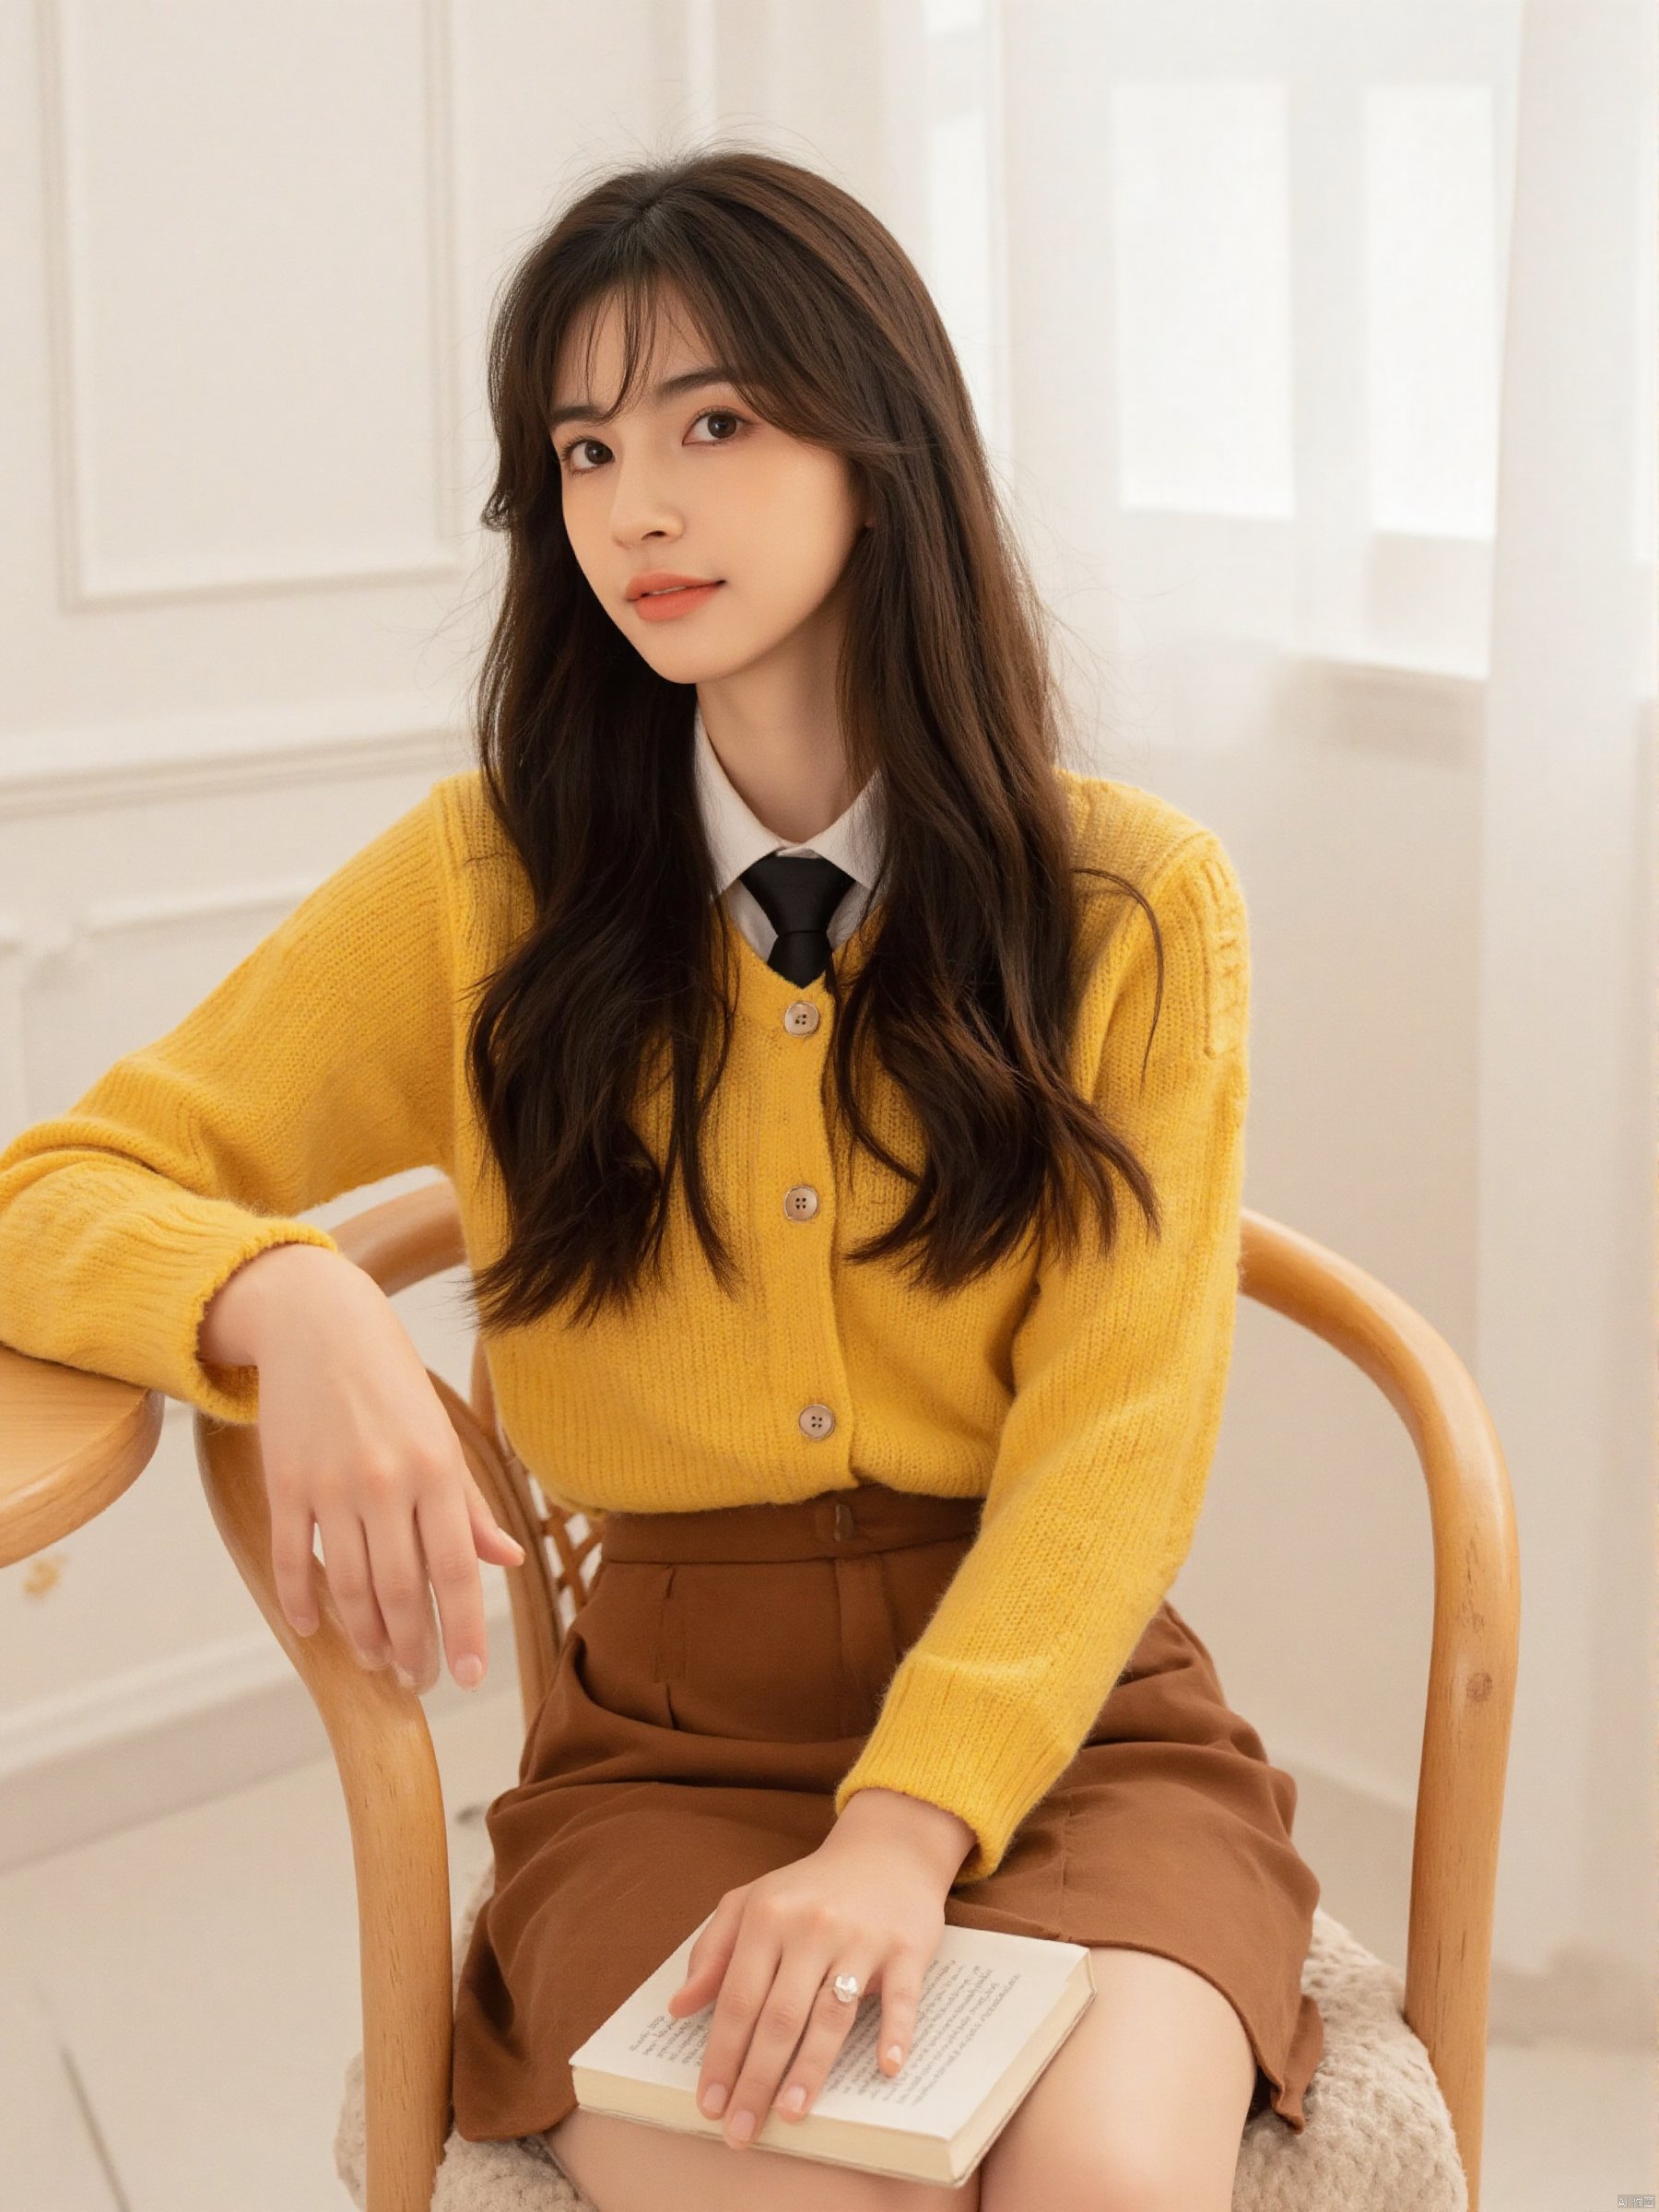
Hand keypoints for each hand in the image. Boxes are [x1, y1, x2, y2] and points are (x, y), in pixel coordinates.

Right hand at [201, 1242, 525, 1689]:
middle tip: (420, 1681)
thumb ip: (470, 1507)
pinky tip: (315, 1630)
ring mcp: (331, 1485)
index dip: (464, 1632)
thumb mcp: (443, 1436)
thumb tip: (507, 1562)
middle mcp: (386, 1482)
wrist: (320, 1325)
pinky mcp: (285, 1484)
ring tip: (380, 1661)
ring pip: (348, 1585)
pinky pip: (292, 1559)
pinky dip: (303, 1601)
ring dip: (365, 1634)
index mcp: (437, 1471)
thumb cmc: (393, 1383)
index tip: (469, 1679)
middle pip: (400, 1589)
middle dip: (413, 1647)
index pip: (455, 1570)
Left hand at [664, 1794, 971, 2151]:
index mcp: (767, 1917)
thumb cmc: (811, 1887)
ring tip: (790, 2114)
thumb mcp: (751, 1902)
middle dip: (755, 2080)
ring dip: (810, 2068)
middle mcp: (810, 1927)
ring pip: (830, 2013)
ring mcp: (860, 1938)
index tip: (708, 2104)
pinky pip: (902, 1996)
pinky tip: (887, 2068)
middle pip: (778, 2016)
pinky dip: (896, 2032)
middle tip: (741, 2132)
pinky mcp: (906, 1948)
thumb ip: (711, 1951)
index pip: (737, 1999)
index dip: (721, 2056)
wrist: (887, 1848)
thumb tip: (678, 2008)